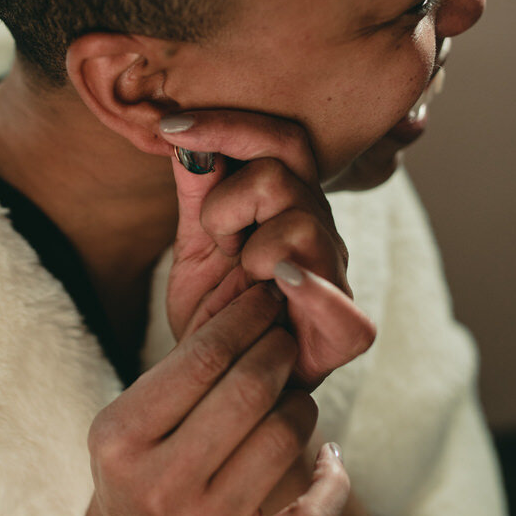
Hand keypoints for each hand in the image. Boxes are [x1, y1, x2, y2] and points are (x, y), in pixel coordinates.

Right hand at [80, 283, 349, 515]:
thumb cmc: (137, 470)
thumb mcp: (130, 418)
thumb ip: (182, 371)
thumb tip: (256, 301)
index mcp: (122, 439)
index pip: (202, 359)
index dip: (245, 320)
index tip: (267, 301)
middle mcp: (159, 487)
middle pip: (248, 392)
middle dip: (277, 352)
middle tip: (286, 338)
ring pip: (283, 439)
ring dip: (301, 404)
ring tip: (293, 395)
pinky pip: (315, 515)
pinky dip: (334, 478)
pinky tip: (330, 456)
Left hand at [161, 110, 376, 389]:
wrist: (223, 390)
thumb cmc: (216, 317)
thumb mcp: (194, 249)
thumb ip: (197, 191)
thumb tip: (182, 132)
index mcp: (287, 205)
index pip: (275, 138)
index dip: (224, 124)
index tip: (169, 126)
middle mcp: (318, 229)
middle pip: (282, 169)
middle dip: (227, 201)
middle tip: (217, 242)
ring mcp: (334, 275)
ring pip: (298, 220)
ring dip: (250, 251)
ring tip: (243, 282)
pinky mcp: (346, 328)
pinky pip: (333, 296)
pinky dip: (303, 288)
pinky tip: (273, 288)